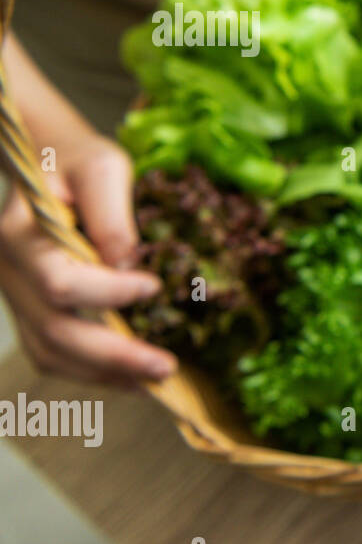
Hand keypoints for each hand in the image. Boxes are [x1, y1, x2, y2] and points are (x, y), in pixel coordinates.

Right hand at [0, 132, 175, 386]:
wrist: (48, 163)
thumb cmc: (78, 160)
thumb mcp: (103, 168)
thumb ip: (112, 216)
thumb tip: (130, 266)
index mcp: (18, 233)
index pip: (60, 282)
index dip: (108, 293)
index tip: (153, 286)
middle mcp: (8, 272)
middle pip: (54, 330)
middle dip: (113, 355)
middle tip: (165, 367)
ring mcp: (16, 295)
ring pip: (50, 352)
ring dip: (104, 375)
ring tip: (155, 382)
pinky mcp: (30, 309)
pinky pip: (52, 352)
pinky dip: (92, 371)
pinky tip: (133, 378)